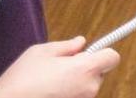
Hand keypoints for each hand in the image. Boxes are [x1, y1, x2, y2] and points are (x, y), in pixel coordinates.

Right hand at [0, 36, 120, 97]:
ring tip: (51, 81)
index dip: (103, 53)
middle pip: (99, 73)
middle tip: (62, 67)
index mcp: (85, 69)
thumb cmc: (23, 77)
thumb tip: (81, 43)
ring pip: (87, 86)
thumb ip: (67, 46)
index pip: (112, 57)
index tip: (91, 53)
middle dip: (85, 68)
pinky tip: (50, 92)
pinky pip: (78, 96)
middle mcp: (89, 88)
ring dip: (77, 82)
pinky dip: (69, 93)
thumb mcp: (43, 51)